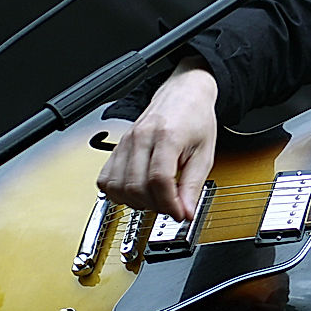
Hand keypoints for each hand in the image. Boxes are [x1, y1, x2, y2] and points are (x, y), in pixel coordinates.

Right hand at [97, 57, 218, 219]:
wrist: (183, 95)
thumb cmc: (196, 120)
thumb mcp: (205, 153)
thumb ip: (194, 185)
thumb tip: (186, 213)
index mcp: (166, 136)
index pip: (159, 179)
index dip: (168, 203)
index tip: (180, 214)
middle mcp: (140, 138)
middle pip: (135, 186)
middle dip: (154, 205)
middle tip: (171, 206)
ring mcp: (125, 142)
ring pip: (116, 186)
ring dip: (135, 202)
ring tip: (155, 199)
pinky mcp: (116, 148)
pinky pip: (105, 180)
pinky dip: (118, 193)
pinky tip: (137, 192)